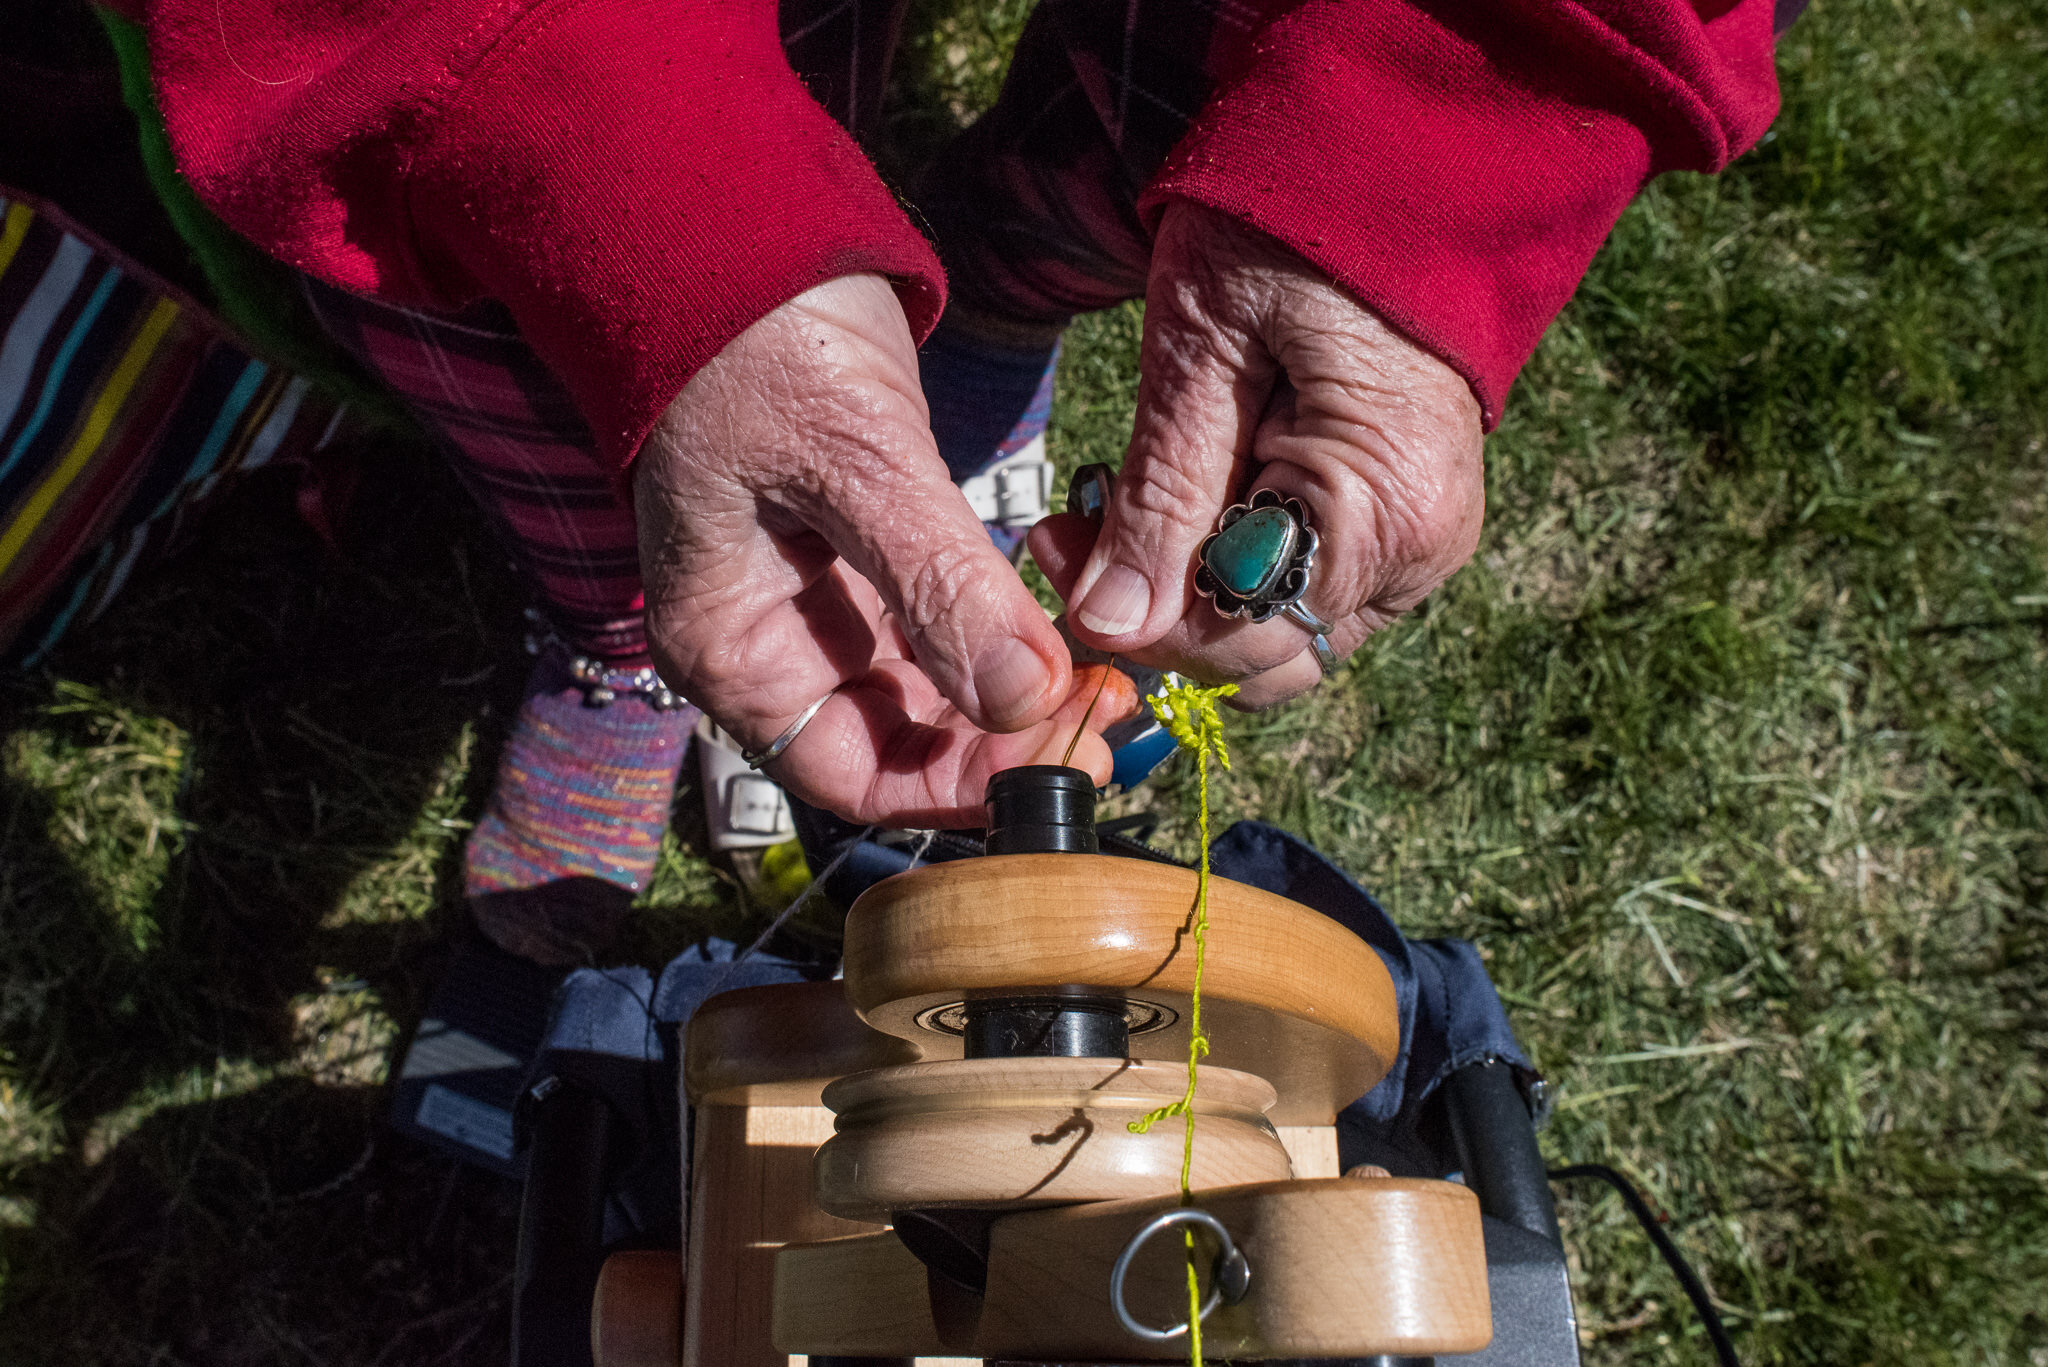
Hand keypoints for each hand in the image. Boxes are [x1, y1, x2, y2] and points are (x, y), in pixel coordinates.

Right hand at [635, 274, 1132, 825]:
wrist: (733, 228)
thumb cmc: (754, 341)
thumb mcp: (853, 463)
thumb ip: (936, 585)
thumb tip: (1022, 700)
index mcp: (732, 646)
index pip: (853, 774)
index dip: (957, 787)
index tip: (1058, 757)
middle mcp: (770, 642)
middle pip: (898, 743)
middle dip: (999, 742)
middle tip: (1104, 714)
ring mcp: (815, 597)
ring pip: (927, 689)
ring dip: (1009, 695)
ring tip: (1098, 675)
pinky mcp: (860, 547)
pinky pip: (936, 624)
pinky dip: (997, 635)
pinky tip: (1060, 629)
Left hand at [1029, 201, 1484, 708]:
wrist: (1380, 162)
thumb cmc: (1286, 235)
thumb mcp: (1200, 353)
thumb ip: (1160, 497)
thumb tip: (1108, 628)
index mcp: (1385, 510)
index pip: (1240, 639)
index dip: (1135, 622)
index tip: (1057, 548)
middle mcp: (1420, 551)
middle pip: (1262, 658)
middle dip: (1154, 617)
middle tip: (1068, 534)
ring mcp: (1416, 545)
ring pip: (1274, 635)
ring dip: (1181, 596)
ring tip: (1106, 510)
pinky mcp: (1394, 527)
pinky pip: (1296, 589)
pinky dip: (1221, 568)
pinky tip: (1169, 504)